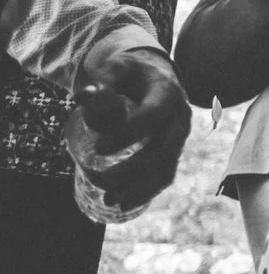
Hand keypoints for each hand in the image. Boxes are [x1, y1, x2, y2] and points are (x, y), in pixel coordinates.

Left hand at [71, 42, 189, 205]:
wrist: (153, 77)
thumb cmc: (131, 75)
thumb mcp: (119, 70)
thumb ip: (104, 80)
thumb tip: (84, 94)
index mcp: (167, 92)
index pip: (152, 116)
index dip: (127, 135)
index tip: (97, 149)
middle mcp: (180, 115)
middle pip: (164, 147)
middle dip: (133, 168)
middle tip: (101, 179)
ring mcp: (180, 135)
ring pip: (167, 166)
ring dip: (141, 187)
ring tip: (111, 200)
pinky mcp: (174, 150)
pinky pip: (166, 174)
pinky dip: (147, 191)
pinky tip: (125, 202)